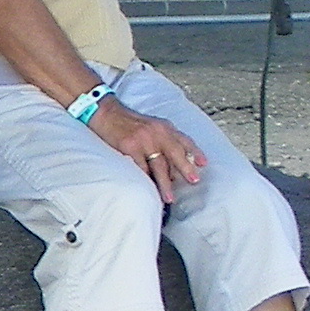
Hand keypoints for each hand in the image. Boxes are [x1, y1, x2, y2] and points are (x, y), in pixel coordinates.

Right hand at [93, 97, 209, 203]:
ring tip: (170, 198)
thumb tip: (173, 164)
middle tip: (194, 181)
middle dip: (186, 168)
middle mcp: (157, 132)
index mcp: (164, 127)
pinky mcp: (129, 147)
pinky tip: (148, 190)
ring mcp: (143, 140)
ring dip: (165, 184)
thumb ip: (163, 139)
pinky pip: (140, 168)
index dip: (195, 152)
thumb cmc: (127, 122)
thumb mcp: (150, 125)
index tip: (204, 164)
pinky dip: (145, 180)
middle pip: (175, 153)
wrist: (105, 112)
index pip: (184, 140)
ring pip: (159, 165)